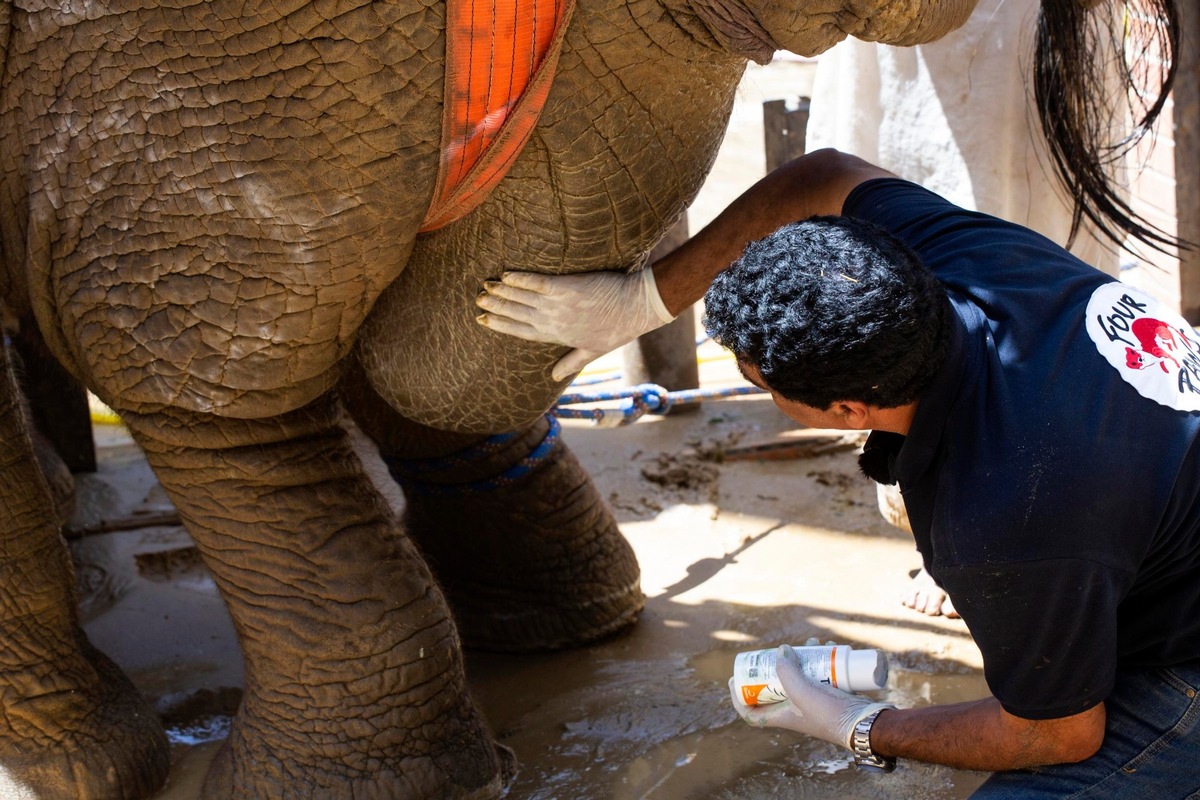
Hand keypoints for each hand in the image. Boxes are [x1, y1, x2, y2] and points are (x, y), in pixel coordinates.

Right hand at [475, 269, 674, 380]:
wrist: (637, 308)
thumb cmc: (618, 329)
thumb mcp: (593, 352)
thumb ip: (570, 363)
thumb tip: (552, 378)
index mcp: (557, 336)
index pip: (522, 331)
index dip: (501, 325)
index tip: (484, 320)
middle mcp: (553, 322)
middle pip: (517, 314)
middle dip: (496, 307)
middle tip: (477, 300)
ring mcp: (559, 305)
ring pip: (522, 299)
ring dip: (502, 292)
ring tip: (485, 287)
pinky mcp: (566, 288)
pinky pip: (537, 283)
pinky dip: (521, 279)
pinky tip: (506, 275)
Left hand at [728, 645, 894, 749]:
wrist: (864, 724)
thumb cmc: (829, 714)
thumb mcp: (800, 692)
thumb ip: (786, 671)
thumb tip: (779, 651)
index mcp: (782, 716)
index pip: (751, 713)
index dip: (738, 698)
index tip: (732, 680)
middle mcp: (794, 710)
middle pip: (775, 687)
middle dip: (775, 667)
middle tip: (776, 651)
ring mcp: (812, 702)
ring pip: (799, 676)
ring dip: (802, 658)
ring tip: (811, 643)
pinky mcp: (829, 695)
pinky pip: (819, 675)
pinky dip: (822, 661)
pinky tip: (829, 647)